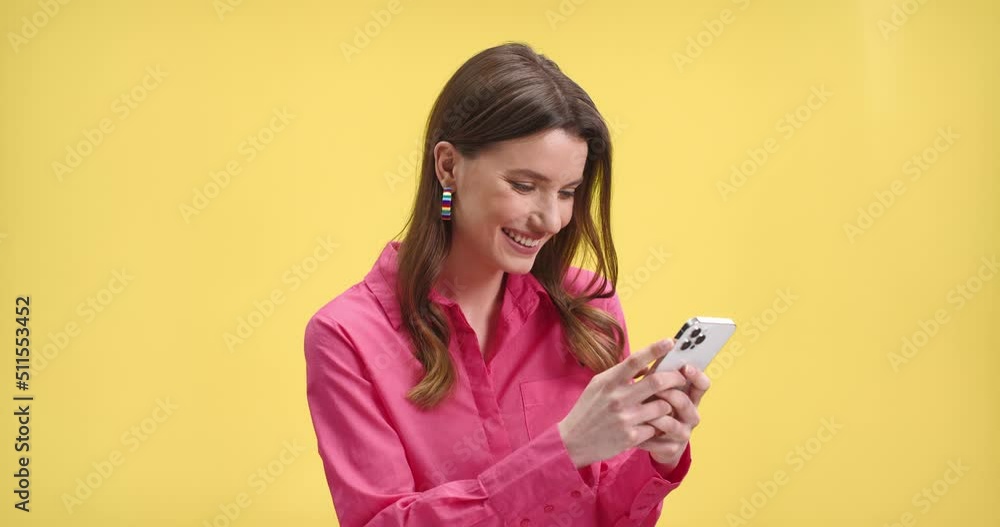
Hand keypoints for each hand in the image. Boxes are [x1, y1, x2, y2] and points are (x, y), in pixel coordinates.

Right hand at [557, 339, 688, 468]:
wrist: (573, 441)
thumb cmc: (588, 410)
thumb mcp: (597, 386)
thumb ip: (619, 374)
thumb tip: (646, 366)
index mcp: (609, 382)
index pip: (635, 360)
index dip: (654, 349)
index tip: (670, 342)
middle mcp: (617, 398)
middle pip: (657, 382)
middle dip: (675, 378)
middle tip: (682, 377)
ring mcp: (625, 418)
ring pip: (662, 406)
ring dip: (669, 404)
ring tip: (668, 404)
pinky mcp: (631, 438)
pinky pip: (656, 427)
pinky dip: (659, 425)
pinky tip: (657, 424)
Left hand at [634, 364, 710, 468]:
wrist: (652, 440)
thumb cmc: (651, 405)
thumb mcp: (654, 388)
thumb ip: (658, 373)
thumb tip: (657, 349)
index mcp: (690, 396)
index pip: (702, 384)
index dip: (696, 375)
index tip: (684, 367)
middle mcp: (691, 414)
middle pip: (685, 402)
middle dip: (668, 394)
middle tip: (654, 389)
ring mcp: (683, 432)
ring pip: (671, 422)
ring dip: (654, 414)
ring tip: (639, 410)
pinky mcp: (671, 448)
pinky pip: (659, 440)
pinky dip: (645, 433)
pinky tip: (634, 428)